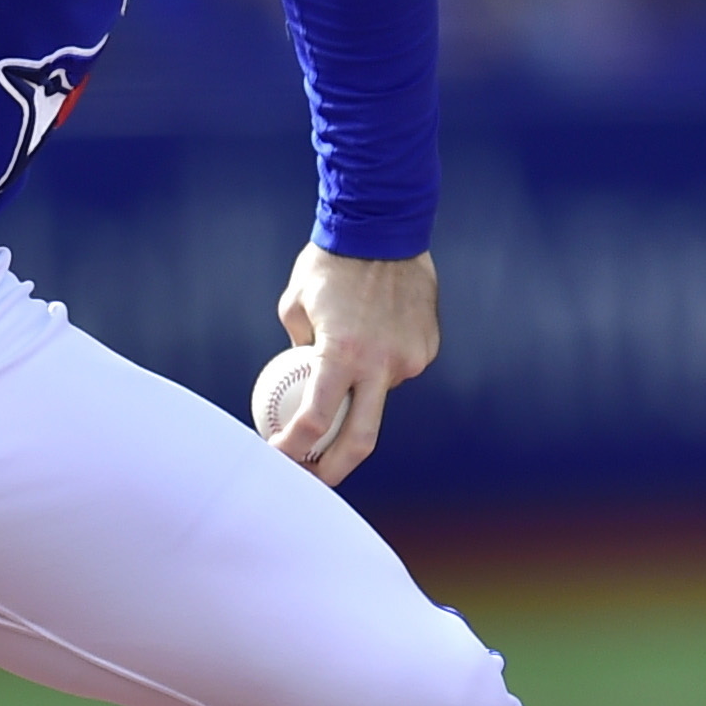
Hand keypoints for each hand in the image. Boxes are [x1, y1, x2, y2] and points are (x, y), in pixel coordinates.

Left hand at [273, 245, 438, 486]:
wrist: (386, 227)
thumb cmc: (329, 263)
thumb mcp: (296, 305)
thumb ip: (299, 348)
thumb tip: (297, 380)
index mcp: (342, 354)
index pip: (316, 420)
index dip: (293, 449)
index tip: (278, 457)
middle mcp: (381, 364)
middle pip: (359, 440)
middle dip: (333, 469)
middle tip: (312, 478)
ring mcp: (410, 359)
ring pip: (380, 397)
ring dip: (359, 396)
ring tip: (344, 362)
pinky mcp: (427, 348)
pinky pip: (398, 369)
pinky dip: (381, 367)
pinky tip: (371, 338)